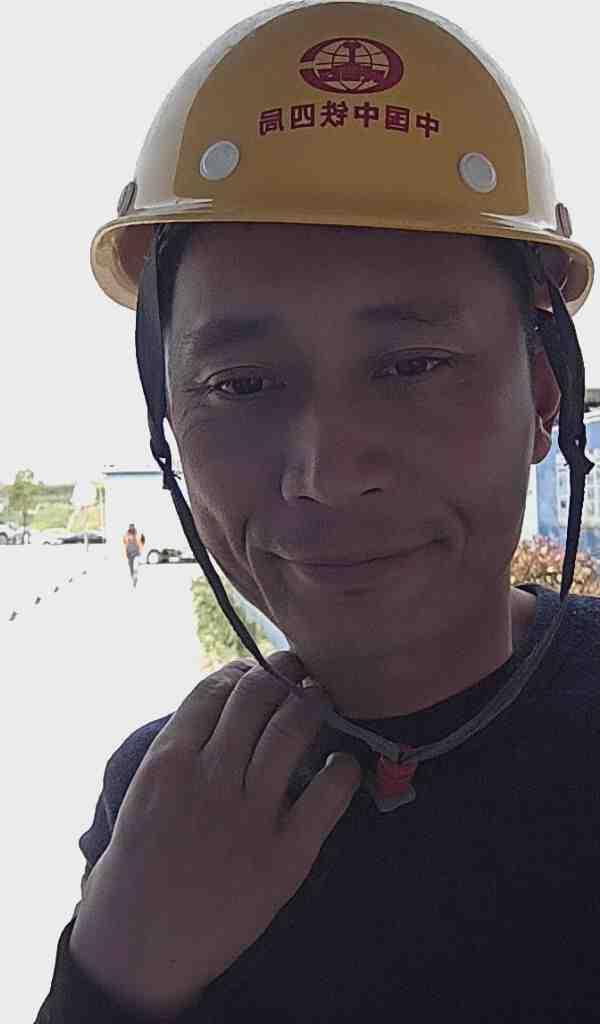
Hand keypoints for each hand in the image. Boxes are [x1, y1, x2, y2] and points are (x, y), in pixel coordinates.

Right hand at [69, 653, 360, 1018]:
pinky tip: (343, 764)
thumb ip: (180, 751)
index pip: (214, 690)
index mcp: (168, 764)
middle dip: (282, 672)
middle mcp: (210, 781)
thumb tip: (225, 704)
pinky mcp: (285, 857)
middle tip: (296, 667)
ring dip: (311, 702)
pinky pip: (327, 797)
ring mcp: (249, 818)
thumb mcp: (141, 796)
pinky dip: (342, 771)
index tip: (257, 668)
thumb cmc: (136, 869)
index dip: (242, 669)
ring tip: (319, 695)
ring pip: (292, 731)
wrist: (140, 952)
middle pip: (256, 697)